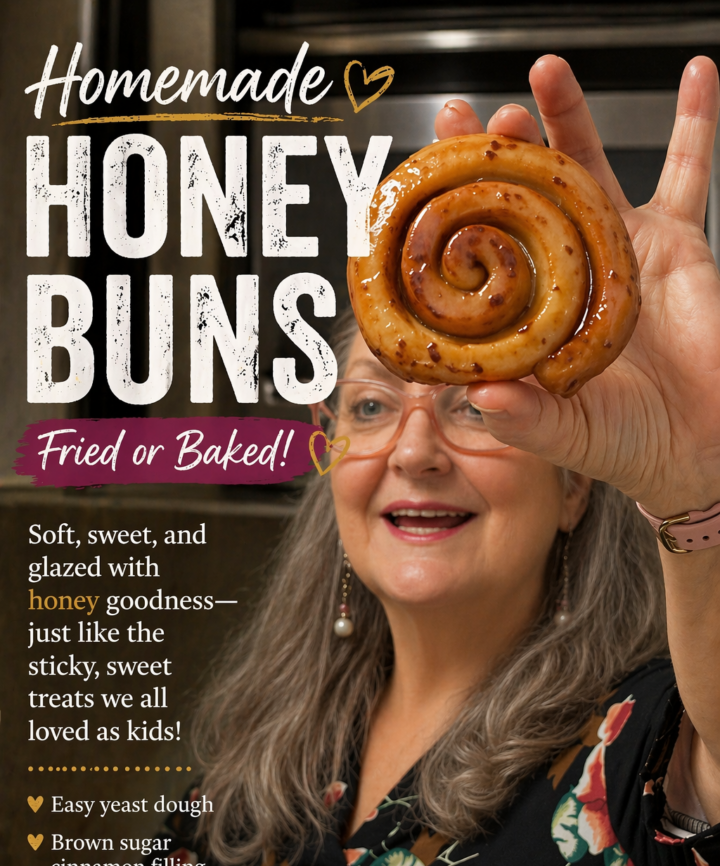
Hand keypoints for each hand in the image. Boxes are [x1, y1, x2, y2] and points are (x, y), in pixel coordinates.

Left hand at [435, 56, 719, 517]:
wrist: (698, 447)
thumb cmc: (626, 445)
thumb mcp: (569, 436)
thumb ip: (525, 419)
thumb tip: (481, 396)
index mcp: (530, 313)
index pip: (480, 252)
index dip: (452, 214)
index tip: (423, 177)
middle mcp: (567, 274)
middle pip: (525, 196)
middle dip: (500, 152)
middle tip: (476, 115)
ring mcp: (619, 250)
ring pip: (590, 168)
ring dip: (569, 116)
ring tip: (544, 70)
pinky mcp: (677, 242)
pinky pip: (690, 172)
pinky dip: (695, 122)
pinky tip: (694, 74)